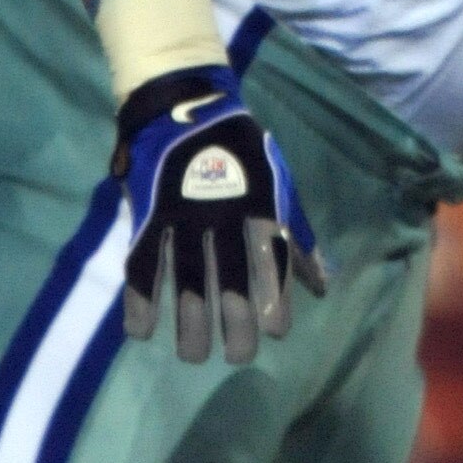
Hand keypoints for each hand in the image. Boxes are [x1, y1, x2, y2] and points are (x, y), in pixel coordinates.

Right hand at [113, 74, 327, 361]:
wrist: (182, 105)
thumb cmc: (240, 151)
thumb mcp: (278, 184)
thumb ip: (298, 236)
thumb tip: (322, 287)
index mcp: (260, 204)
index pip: (271, 258)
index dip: (275, 297)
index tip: (277, 332)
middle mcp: (224, 213)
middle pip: (232, 275)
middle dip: (237, 320)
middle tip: (239, 357)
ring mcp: (183, 214)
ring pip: (188, 276)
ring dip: (190, 320)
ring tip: (193, 356)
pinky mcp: (149, 216)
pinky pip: (143, 263)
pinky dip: (140, 299)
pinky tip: (140, 333)